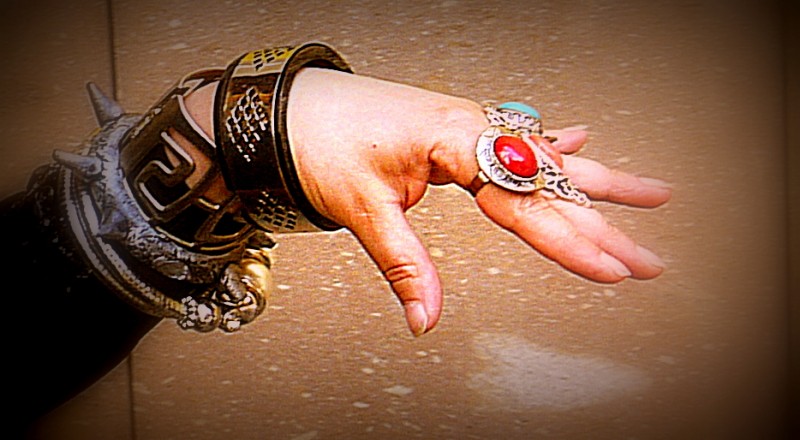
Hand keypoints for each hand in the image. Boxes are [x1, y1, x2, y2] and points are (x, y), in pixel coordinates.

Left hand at [286, 68, 671, 336]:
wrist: (290, 106)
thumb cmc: (319, 140)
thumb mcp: (360, 206)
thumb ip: (401, 262)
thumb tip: (424, 317)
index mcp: (451, 141)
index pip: (523, 200)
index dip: (568, 241)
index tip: (609, 269)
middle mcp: (470, 127)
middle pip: (549, 182)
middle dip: (601, 223)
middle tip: (648, 258)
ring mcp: (467, 125)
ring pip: (545, 156)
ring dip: (598, 181)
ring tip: (650, 194)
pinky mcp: (457, 129)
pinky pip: (519, 137)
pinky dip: (555, 145)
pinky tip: (582, 140)